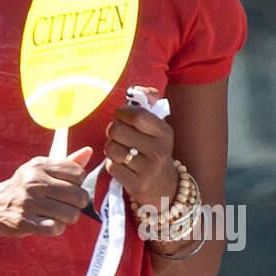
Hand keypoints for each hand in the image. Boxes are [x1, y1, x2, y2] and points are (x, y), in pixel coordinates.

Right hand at [0, 146, 92, 236]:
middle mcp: (34, 182)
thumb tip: (88, 152)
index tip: (67, 186)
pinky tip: (47, 222)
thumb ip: (66, 163)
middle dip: (77, 203)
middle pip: (79, 196)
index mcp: (40, 165)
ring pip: (71, 214)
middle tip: (66, 204)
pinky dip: (56, 228)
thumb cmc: (23, 187)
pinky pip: (56, 228)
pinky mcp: (25, 222)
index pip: (78, 173)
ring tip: (56, 214)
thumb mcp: (40, 169)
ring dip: (67, 218)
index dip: (78, 183)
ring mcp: (29, 202)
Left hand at [103, 86, 178, 208]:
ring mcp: (148, 168)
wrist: (163, 187)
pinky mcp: (137, 184)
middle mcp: (159, 150)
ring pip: (112, 149)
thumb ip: (150, 101)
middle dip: (113, 132)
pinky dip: (113, 165)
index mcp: (164, 132)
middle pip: (117, 131)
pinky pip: (112, 167)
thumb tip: (137, 88)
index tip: (122, 117)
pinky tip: (123, 166)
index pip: (136, 114)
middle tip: (118, 136)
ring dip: (111, 149)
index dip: (121, 113)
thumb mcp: (158, 127)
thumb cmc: (154, 149)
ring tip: (121, 151)